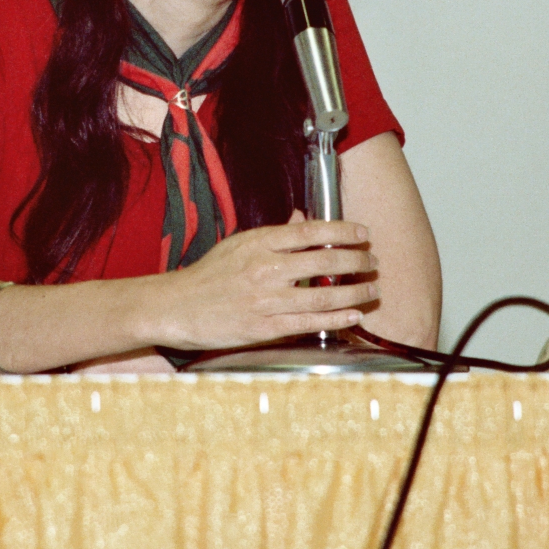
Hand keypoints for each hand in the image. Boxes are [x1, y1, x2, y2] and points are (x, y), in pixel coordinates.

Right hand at [157, 210, 378, 349]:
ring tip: (372, 288)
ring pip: (322, 295)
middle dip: (356, 260)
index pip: (310, 231)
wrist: (176, 307)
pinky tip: (353, 314)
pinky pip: (308, 323)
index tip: (362, 233)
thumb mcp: (238, 243)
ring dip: (354, 291)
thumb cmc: (207, 276)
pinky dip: (335, 318)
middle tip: (372, 261)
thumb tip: (303, 221)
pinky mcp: (264, 327)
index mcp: (258, 242)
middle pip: (323, 261)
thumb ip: (274, 235)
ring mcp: (265, 299)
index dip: (342, 231)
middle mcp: (265, 268)